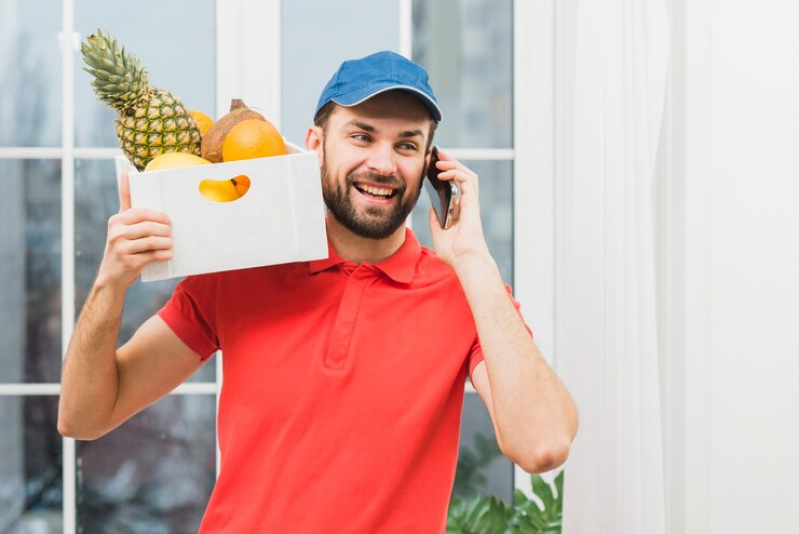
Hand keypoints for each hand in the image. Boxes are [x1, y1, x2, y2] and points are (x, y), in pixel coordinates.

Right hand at [96, 172, 172, 289]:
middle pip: (149, 226)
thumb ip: (128, 207)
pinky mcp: (129, 261)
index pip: (140, 211)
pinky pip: (153, 255)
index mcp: (116, 221)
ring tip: (170, 243)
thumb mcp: (121, 228)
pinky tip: (168, 254)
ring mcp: (121, 248)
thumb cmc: (122, 247)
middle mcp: (116, 233)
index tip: (167, 219)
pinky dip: (164, 254)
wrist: (111, 276)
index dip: (157, 214)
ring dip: (166, 242)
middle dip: (164, 229)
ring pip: (152, 241)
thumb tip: (127, 173)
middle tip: (171, 232)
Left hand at [428, 150, 491, 269]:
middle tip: (436, 153)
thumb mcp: (438, 233)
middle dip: (449, 162)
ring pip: (467, 174)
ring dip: (453, 163)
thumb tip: (432, 207)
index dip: (445, 173)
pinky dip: (456, 172)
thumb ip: (436, 219)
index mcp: (460, 210)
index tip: (432, 166)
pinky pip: (467, 180)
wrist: (464, 260)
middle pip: (461, 176)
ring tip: (439, 158)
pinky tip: (443, 172)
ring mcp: (470, 202)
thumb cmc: (454, 253)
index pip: (454, 185)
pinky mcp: (472, 203)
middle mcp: (466, 204)